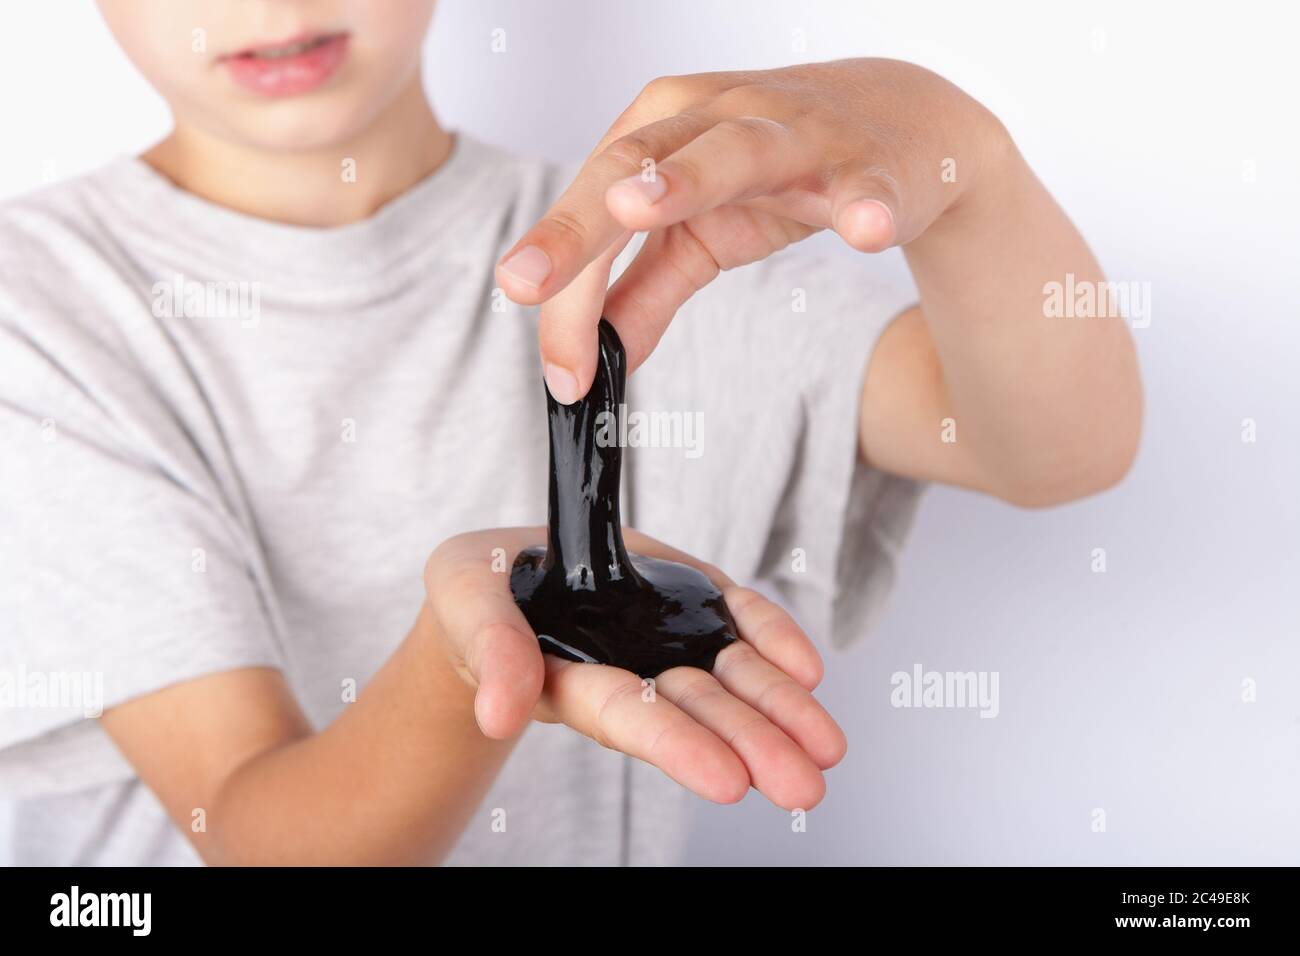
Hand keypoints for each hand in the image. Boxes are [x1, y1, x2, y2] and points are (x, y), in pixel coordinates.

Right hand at [424, 527, 845, 809]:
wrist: (507, 566)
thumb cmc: (480, 589)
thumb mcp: (466, 600)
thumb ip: (489, 650)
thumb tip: (499, 716)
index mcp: (571, 681)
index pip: (629, 717)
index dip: (677, 746)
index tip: (729, 781)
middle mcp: (629, 671)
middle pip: (696, 713)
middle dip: (751, 746)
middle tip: (803, 788)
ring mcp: (664, 639)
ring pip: (729, 681)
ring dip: (779, 712)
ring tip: (825, 749)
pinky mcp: (688, 602)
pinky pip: (738, 624)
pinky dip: (773, 643)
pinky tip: (808, 672)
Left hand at [495, 58, 1003, 402]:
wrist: (905, 123)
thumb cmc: (786, 170)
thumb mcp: (702, 235)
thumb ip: (644, 292)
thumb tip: (588, 359)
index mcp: (661, 133)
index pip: (594, 212)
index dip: (565, 290)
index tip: (556, 370)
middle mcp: (714, 116)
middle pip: (633, 167)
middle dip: (577, 226)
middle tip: (524, 281)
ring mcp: (794, 133)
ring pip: (735, 150)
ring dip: (687, 179)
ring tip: (640, 209)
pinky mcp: (869, 164)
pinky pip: (865, 186)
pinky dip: (865, 205)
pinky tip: (863, 227)